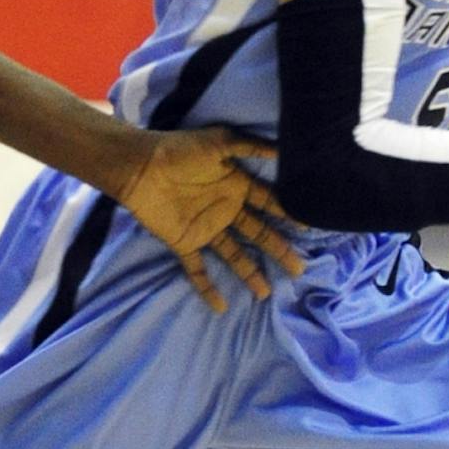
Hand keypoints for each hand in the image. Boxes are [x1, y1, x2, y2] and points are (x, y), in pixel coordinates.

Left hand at [114, 125, 304, 310]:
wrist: (140, 165)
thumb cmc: (180, 150)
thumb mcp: (220, 142)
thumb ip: (250, 147)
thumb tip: (283, 148)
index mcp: (236, 185)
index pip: (268, 203)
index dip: (287, 215)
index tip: (309, 228)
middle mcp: (225, 210)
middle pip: (257, 234)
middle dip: (277, 250)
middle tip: (298, 268)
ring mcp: (205, 228)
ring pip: (233, 255)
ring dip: (249, 273)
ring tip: (266, 293)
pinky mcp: (183, 242)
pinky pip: (197, 268)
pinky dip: (207, 287)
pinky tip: (221, 306)